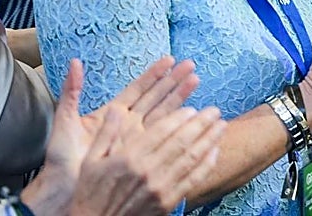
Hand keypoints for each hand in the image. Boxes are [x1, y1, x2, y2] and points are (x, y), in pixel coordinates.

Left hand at [21, 57, 203, 214]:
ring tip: (195, 80)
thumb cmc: (61, 159)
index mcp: (111, 114)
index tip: (169, 60)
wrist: (63, 190)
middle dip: (173, 81)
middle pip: (155, 97)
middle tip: (190, 65)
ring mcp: (136, 139)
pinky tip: (191, 114)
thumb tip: (75, 62)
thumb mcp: (65, 121)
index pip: (137, 89)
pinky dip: (177, 124)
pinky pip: (162, 136)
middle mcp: (127, 124)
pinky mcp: (140, 154)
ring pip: (163, 113)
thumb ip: (72, 92)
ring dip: (179, 97)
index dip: (153, 74)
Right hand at [69, 103, 225, 214]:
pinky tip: (215, 151)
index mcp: (129, 158)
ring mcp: (160, 188)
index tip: (192, 109)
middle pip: (181, 141)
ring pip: (191, 158)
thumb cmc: (91, 194)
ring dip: (209, 139)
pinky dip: (206, 164)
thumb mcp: (90, 162)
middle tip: (214, 110)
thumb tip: (116, 109)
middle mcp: (148, 171)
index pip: (162, 131)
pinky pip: (192, 179)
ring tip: (222, 125)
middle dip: (201, 123)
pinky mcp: (167, 202)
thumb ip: (106, 134)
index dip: (180, 118)